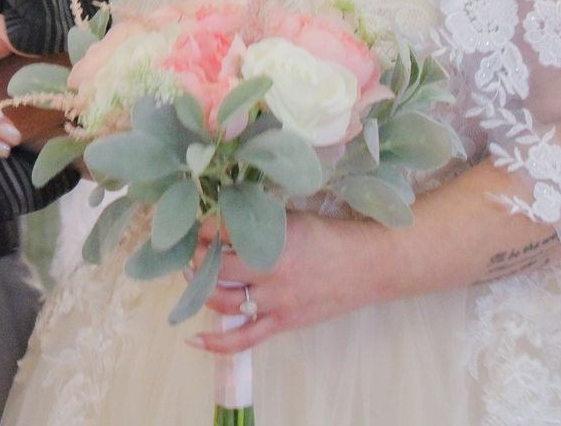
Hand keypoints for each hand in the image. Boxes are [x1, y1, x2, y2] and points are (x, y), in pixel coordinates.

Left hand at [191, 213, 390, 354]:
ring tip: (196, 276)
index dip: (206, 228)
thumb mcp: (292, 218)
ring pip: (222, 302)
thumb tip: (223, 219)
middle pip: (216, 269)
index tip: (204, 226)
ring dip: (201, 289)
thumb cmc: (329, 237)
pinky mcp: (282, 323)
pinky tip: (193, 340)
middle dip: (198, 258)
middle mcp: (271, 272)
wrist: (367, 266)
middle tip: (195, 249)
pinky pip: (243, 339)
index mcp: (274, 240)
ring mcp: (276, 302)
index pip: (223, 234)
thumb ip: (259, 221)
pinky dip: (216, 343)